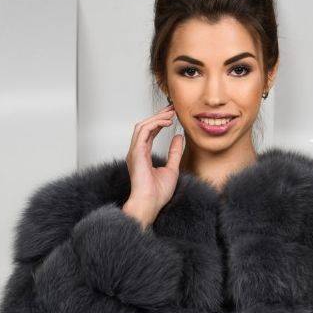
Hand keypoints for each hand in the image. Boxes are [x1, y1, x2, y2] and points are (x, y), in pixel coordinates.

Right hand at [122, 104, 184, 227]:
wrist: (150, 204)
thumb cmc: (158, 193)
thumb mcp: (172, 169)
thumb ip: (174, 153)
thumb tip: (178, 138)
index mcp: (143, 155)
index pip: (149, 133)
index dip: (160, 122)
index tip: (172, 115)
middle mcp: (136, 151)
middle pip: (145, 126)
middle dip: (158, 115)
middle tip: (172, 108)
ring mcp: (134, 151)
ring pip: (143, 126)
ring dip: (157, 117)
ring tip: (171, 114)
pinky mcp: (136, 152)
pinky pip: (144, 131)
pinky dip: (155, 124)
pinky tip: (167, 122)